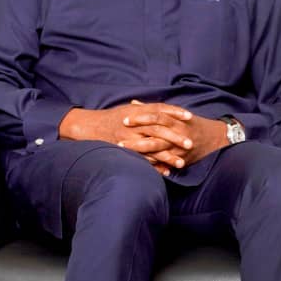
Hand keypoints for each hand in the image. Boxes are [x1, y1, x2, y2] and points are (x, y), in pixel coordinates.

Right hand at [59, 102, 225, 174]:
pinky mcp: (124, 151)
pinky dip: (154, 166)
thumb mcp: (131, 108)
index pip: (160, 109)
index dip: (175, 112)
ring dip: (167, 156)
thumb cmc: (114, 117)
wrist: (90, 126)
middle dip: (175, 138)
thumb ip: (148, 109)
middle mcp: (134, 124)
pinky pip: (141, 160)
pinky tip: (166, 172)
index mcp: (138, 111)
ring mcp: (129, 138)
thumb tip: (166, 110)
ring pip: (151, 147)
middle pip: (159, 130)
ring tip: (182, 163)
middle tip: (191, 144)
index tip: (190, 117)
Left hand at [118, 101, 228, 170]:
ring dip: (141, 151)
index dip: (141, 118)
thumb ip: (154, 109)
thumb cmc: (192, 124)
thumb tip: (134, 103)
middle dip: (137, 136)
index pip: (156, 116)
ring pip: (159, 149)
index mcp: (177, 119)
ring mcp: (180, 146)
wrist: (216, 137)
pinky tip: (141, 167)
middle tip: (119, 139)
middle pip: (156, 132)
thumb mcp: (176, 114)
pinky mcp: (183, 159)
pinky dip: (155, 165)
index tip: (125, 119)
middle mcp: (179, 131)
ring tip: (126, 153)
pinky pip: (166, 163)